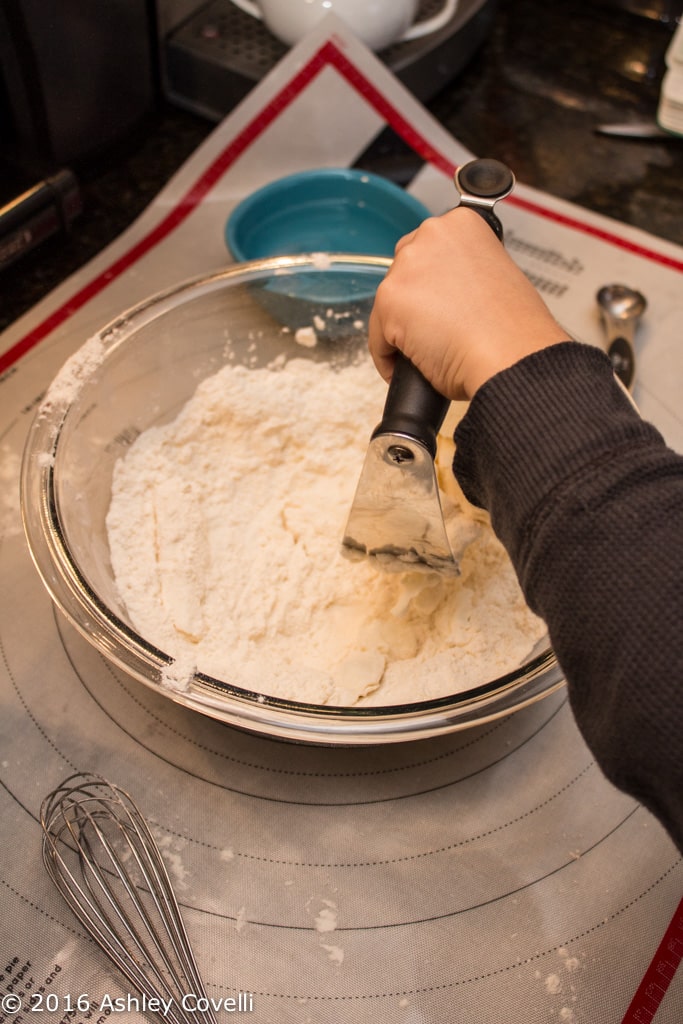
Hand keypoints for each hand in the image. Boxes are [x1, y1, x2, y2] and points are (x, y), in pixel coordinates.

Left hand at [368, 206, 569, 399]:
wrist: (510, 356)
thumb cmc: (513, 330)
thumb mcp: (496, 279)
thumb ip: (463, 274)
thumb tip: (445, 296)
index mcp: (462, 223)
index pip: (429, 251)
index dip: (433, 284)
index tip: (439, 304)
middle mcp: (431, 234)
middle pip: (403, 272)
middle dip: (413, 303)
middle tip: (433, 331)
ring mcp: (407, 266)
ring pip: (388, 306)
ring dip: (402, 330)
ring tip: (428, 353)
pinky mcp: (389, 299)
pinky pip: (378, 338)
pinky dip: (389, 357)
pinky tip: (411, 368)